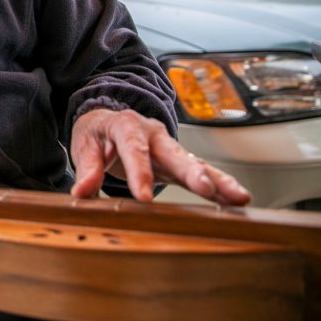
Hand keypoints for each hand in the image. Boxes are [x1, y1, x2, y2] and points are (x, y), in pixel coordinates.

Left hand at [70, 107, 250, 205]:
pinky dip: (220, 186)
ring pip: (194, 163)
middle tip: (206, 188)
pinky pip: (201, 173)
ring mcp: (169, 147)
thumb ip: (87, 168)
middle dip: (191, 171)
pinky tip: (237, 200)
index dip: (140, 172)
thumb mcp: (84, 144)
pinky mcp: (179, 161)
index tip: (144, 197)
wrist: (108, 120)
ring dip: (217, 180)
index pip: (133, 148)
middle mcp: (153, 133)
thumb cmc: (97, 133)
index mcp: (126, 125)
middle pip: (173, 152)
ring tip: (238, 197)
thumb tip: (82, 192)